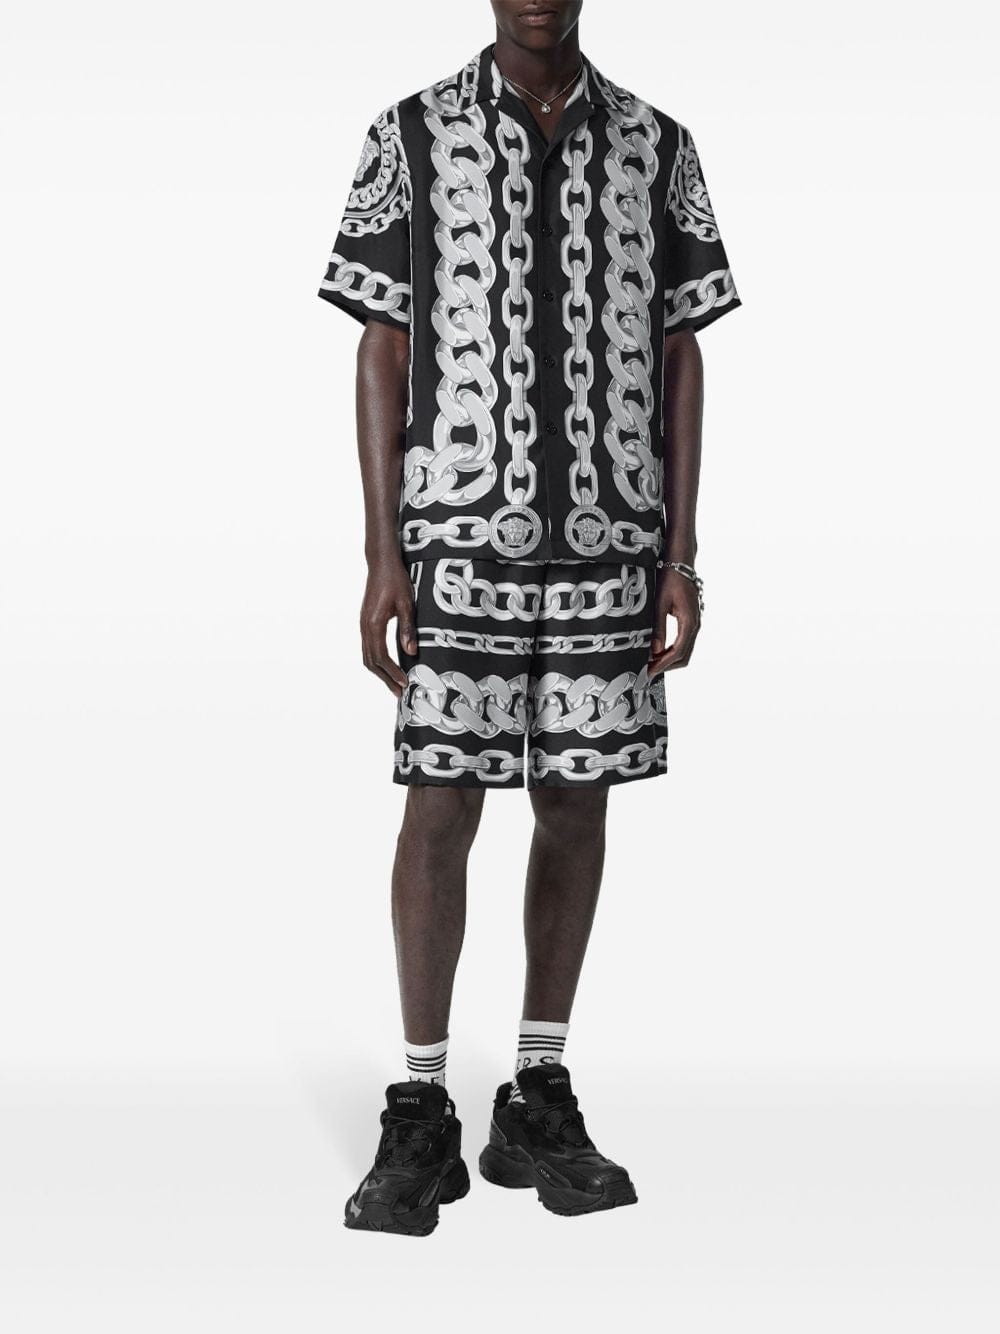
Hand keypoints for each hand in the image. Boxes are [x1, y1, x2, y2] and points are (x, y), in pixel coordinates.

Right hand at [360, 558, 416, 696]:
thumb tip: (411, 652)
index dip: (393, 672)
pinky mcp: (366, 622)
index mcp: (374, 623)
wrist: (381, 563)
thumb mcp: (407, 604)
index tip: (405, 682)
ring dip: (380, 672)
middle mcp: (365, 627)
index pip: (381, 656)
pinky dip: (377, 661)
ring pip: (367, 656)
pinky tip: (388, 665)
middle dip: (385, 679)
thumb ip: (408, 628)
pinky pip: (368, 647)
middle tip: (399, 692)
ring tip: (394, 683)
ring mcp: (364, 625)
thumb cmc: (395, 580)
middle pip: (371, 661)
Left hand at [648, 566, 700, 675]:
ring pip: (684, 650)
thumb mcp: (660, 603)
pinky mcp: (690, 621)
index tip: (650, 671)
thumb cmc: (670, 578)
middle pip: (684, 656)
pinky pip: (683, 642)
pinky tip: (658, 651)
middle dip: (666, 666)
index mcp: (689, 621)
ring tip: (650, 663)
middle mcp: (694, 624)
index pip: (678, 651)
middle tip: (647, 670)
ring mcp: (693, 623)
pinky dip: (671, 651)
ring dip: (669, 659)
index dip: (663, 664)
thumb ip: (658, 627)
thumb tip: (654, 650)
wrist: (681, 562)